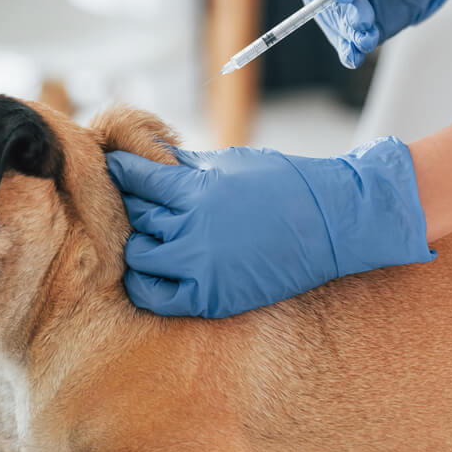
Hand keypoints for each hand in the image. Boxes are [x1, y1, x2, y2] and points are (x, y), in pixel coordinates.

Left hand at [105, 139, 432, 317]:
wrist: (331, 224)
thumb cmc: (283, 184)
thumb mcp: (231, 163)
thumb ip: (185, 165)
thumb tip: (145, 153)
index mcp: (198, 190)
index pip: (137, 178)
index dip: (124, 170)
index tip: (119, 166)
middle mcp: (193, 230)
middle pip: (136, 218)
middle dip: (136, 205)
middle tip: (144, 200)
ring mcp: (201, 268)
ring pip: (138, 257)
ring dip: (141, 243)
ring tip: (154, 234)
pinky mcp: (211, 298)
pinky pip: (155, 296)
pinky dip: (148, 283)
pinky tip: (156, 269)